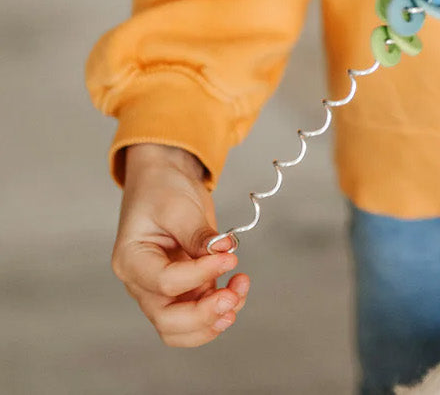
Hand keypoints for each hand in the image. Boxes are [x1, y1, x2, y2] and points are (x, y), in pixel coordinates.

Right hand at [112, 143, 249, 347]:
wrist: (164, 180)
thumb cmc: (161, 189)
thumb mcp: (178, 204)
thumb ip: (198, 233)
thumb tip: (222, 251)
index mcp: (131, 260)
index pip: (165, 282)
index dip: (200, 275)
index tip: (229, 258)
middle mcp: (143, 284)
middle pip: (168, 321)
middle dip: (204, 315)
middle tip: (233, 295)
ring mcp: (162, 291)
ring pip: (184, 327)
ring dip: (215, 318)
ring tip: (240, 290)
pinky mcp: (183, 289)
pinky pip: (199, 312)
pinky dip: (220, 309)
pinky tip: (237, 287)